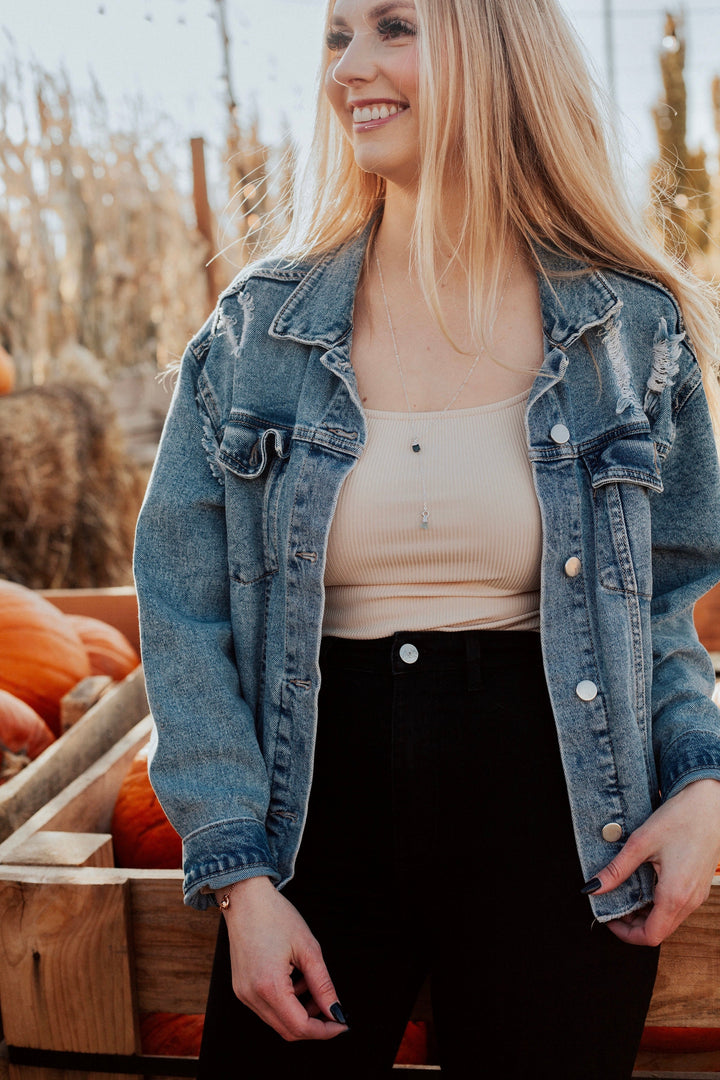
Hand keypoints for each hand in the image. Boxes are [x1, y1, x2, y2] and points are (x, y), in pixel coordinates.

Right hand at [218, 875, 348, 1040]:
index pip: (300, 1027)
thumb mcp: (308, 948)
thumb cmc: (274, 916)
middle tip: (332, 1009)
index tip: (342, 1024)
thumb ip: (323, 985)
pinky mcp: (241, 988)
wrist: (245, 897)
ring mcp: (243, 993)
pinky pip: (267, 1008)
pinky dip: (286, 1002)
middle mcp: (251, 996)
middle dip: (314, 1024)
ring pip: (277, 1021)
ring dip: (300, 1012)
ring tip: (310, 983)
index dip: (324, 1030)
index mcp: (268, 986)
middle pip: (288, 1030)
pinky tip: (295, 980)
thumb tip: (336, 1011)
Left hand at [587, 778, 719, 945]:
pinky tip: (645, 885)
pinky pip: (678, 907)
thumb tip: (592, 887)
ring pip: (669, 920)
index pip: (650, 936)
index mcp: (676, 895)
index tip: (608, 919)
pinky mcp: (699, 887)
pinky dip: (659, 905)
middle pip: (659, 931)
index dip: (625, 933)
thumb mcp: (641, 843)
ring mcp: (697, 895)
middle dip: (633, 925)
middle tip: (613, 906)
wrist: (710, 804)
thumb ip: (616, 869)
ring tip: (626, 894)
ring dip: (646, 915)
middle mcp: (690, 901)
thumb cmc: (680, 819)